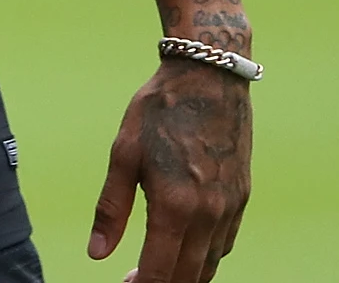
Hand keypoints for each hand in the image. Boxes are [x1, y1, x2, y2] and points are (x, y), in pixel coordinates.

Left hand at [89, 60, 250, 281]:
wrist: (209, 76)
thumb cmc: (159, 110)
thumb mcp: (123, 153)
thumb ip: (110, 209)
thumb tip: (96, 253)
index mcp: (175, 205)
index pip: (158, 271)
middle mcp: (208, 213)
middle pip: (186, 276)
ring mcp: (230, 207)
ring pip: (210, 265)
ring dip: (185, 277)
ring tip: (156, 275)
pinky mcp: (242, 197)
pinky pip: (225, 244)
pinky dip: (207, 259)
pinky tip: (186, 253)